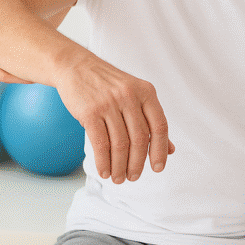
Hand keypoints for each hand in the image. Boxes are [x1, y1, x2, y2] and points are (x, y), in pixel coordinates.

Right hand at [52, 53, 173, 182]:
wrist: (75, 66)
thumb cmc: (107, 84)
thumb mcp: (134, 95)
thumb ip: (151, 120)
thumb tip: (169, 149)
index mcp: (145, 91)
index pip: (159, 126)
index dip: (160, 150)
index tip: (157, 168)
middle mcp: (129, 96)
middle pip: (139, 139)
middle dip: (137, 163)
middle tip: (133, 177)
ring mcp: (109, 103)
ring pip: (120, 144)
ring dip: (119, 166)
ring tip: (118, 178)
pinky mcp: (90, 111)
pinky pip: (100, 143)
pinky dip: (103, 161)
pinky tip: (104, 171)